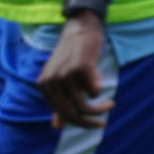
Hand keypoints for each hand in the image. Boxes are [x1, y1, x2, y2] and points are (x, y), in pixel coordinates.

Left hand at [37, 12, 113, 128]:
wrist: (81, 27)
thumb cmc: (73, 54)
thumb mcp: (62, 79)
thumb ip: (59, 101)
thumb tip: (56, 126)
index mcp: (43, 85)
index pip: (62, 114)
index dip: (80, 122)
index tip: (95, 122)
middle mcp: (50, 81)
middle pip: (72, 114)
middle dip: (90, 122)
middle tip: (103, 122)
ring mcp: (64, 74)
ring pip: (84, 106)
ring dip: (101, 108)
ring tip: (110, 104)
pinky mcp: (79, 67)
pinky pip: (94, 91)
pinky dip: (100, 88)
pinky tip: (100, 78)